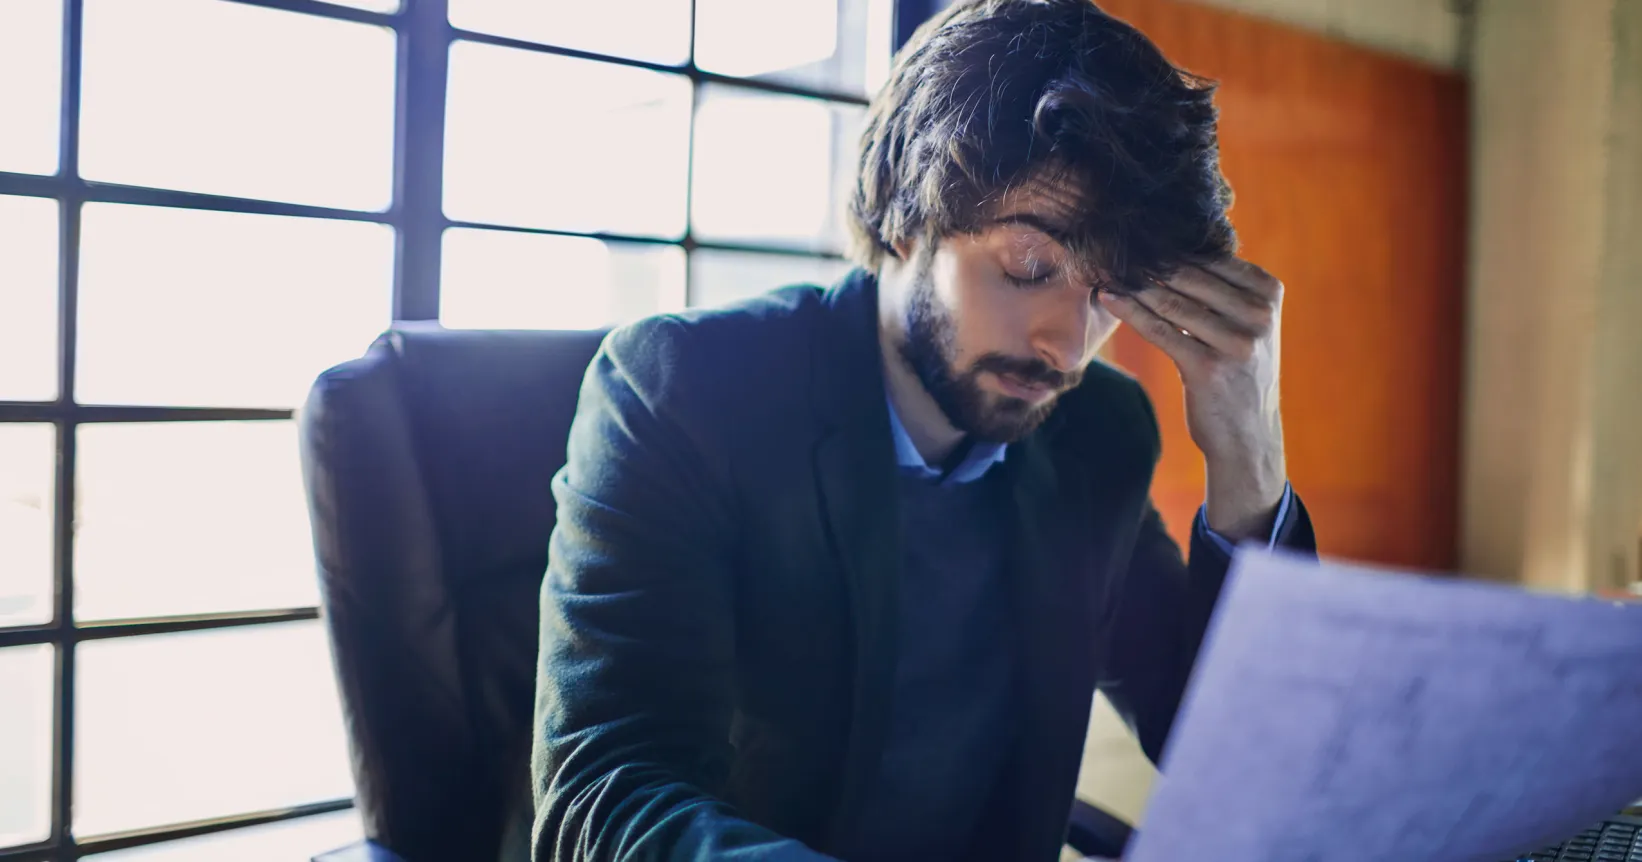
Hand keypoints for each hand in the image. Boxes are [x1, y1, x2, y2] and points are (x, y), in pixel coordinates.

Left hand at [1098, 258, 1287, 539]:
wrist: (1248, 434)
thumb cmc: (1238, 371)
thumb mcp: (1246, 324)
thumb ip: (1222, 288)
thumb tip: (1171, 246)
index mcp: (1269, 294)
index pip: (1212, 259)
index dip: (1170, 247)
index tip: (1136, 237)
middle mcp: (1259, 315)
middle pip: (1190, 277)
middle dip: (1147, 263)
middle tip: (1112, 249)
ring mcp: (1237, 342)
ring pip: (1171, 302)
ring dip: (1133, 285)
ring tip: (1105, 270)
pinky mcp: (1208, 368)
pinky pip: (1160, 330)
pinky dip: (1130, 311)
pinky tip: (1109, 297)